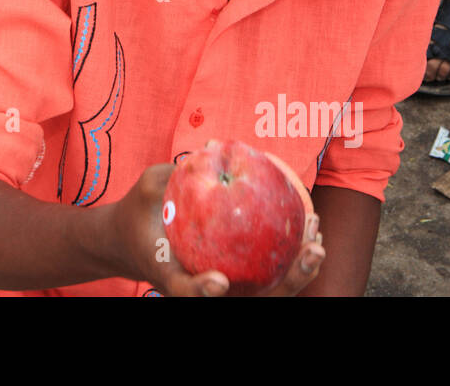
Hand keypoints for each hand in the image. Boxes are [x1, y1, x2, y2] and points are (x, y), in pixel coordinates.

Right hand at [107, 163, 324, 296]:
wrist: (133, 236)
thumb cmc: (140, 211)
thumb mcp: (148, 187)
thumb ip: (173, 175)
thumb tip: (211, 150)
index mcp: (171, 275)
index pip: (185, 291)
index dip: (200, 291)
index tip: (218, 281)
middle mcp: (201, 286)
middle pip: (246, 299)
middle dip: (287, 283)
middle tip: (310, 251)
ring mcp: (223, 285)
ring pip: (268, 291)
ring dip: (299, 271)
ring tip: (316, 237)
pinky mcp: (237, 275)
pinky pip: (270, 269)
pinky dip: (292, 253)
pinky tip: (310, 224)